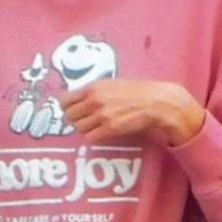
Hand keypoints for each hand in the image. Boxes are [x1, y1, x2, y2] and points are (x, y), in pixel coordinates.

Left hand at [60, 79, 205, 146]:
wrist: (157, 102)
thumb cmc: (136, 91)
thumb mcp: (112, 84)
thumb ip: (94, 91)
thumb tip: (78, 99)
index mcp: (93, 87)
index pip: (64, 100)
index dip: (66, 107)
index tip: (71, 110)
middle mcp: (95, 101)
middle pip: (69, 116)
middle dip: (74, 119)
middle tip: (83, 120)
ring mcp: (102, 115)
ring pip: (78, 128)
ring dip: (84, 129)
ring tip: (94, 126)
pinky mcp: (111, 128)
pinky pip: (91, 137)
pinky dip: (94, 136)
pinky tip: (102, 132)